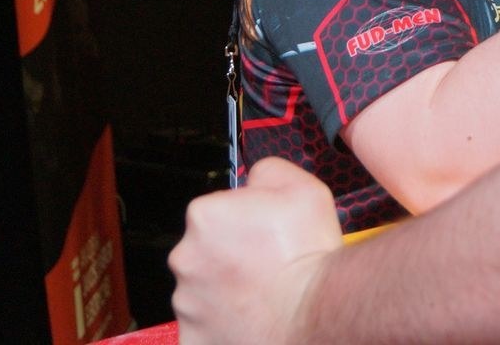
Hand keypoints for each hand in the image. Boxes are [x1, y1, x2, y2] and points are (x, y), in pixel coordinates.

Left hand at [170, 158, 340, 343]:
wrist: (314, 309)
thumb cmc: (307, 251)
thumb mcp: (303, 187)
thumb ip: (269, 171)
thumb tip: (256, 178)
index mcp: (205, 216)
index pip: (218, 211)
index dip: (246, 219)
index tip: (267, 232)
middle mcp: (185, 257)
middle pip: (206, 251)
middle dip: (230, 256)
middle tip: (268, 264)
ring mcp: (186, 303)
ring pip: (205, 290)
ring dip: (227, 291)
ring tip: (265, 295)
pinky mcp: (193, 338)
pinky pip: (205, 328)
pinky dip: (224, 326)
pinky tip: (253, 319)